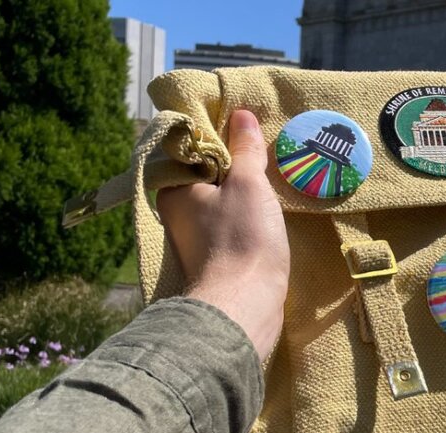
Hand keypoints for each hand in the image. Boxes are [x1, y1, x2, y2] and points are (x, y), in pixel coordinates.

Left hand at [157, 110, 288, 359]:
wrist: (243, 306)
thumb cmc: (242, 239)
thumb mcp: (249, 184)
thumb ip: (246, 149)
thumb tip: (241, 114)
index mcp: (174, 189)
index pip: (191, 151)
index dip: (218, 137)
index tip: (246, 129)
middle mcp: (177, 214)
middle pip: (207, 178)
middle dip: (234, 166)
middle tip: (264, 151)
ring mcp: (195, 240)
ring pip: (219, 204)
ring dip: (242, 193)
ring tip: (270, 178)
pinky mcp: (214, 261)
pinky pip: (229, 227)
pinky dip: (245, 218)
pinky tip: (266, 214)